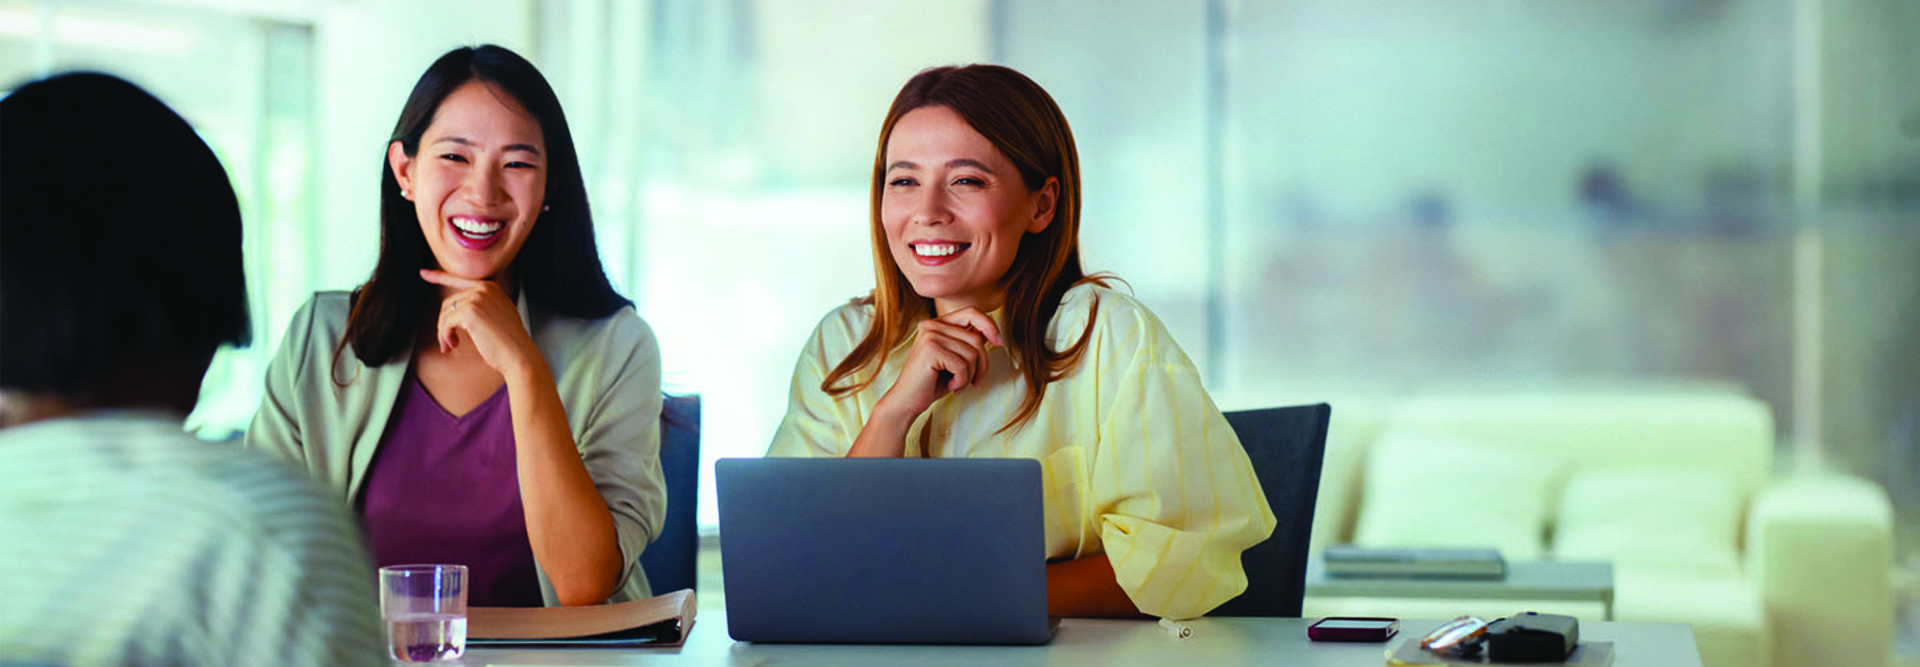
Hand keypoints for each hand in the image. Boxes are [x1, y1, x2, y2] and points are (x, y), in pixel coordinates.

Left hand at [420, 269, 538, 375]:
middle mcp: (485, 289)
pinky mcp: (470, 312)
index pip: (459, 280)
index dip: (439, 277)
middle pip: (449, 302)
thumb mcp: (497, 317)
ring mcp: (478, 298)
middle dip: (444, 324)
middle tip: (449, 342)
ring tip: (451, 346)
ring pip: (445, 313)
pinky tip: (453, 346)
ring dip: (444, 332)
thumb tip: (454, 309)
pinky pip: (445, 323)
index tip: (423, 273)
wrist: (519, 355)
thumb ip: (481, 307)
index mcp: (492, 288)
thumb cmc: (509, 343)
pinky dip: (445, 336)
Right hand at [876, 307, 1003, 419]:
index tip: (999, 342)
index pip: (971, 312)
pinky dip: (962, 381)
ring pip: (972, 353)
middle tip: (975, 381)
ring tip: (958, 384)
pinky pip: (962, 366)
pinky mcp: (930, 350)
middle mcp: (932, 325)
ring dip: (970, 375)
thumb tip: (991, 333)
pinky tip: (951, 386)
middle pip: (976, 339)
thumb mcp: (955, 359)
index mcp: (937, 324)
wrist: (907, 401)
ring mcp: (930, 336)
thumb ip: (968, 343)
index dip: (989, 325)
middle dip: (982, 364)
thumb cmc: (933, 382)